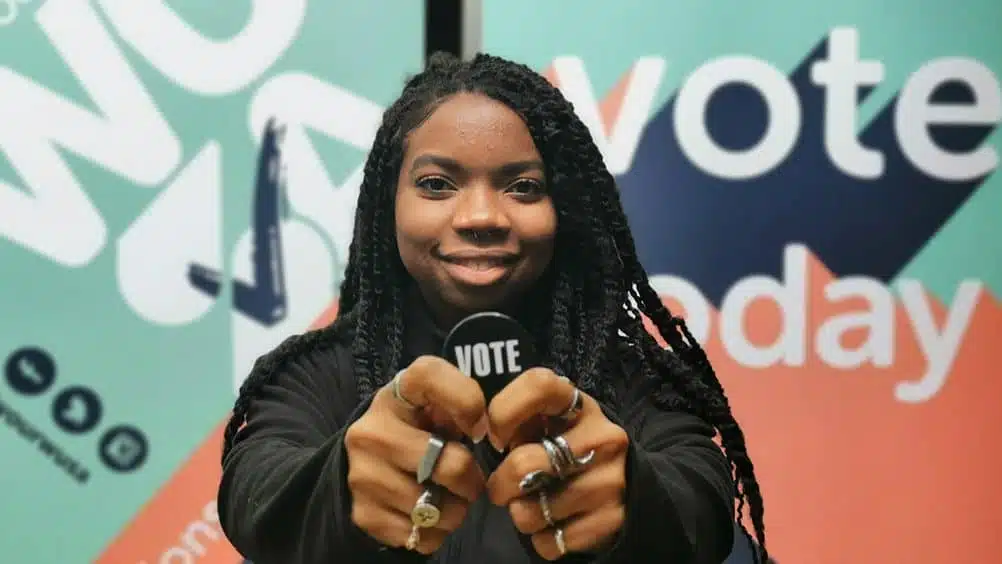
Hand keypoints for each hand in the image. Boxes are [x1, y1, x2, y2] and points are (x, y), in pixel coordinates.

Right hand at [344, 356, 488, 554]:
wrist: (365, 463)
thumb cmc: (417, 429)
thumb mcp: (433, 406)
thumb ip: (459, 404)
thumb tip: (483, 430)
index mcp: (394, 394)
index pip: (429, 375)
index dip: (467, 401)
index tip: (478, 428)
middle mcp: (371, 431)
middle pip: (451, 465)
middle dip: (471, 480)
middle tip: (469, 480)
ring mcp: (362, 475)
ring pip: (438, 509)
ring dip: (454, 511)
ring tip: (447, 498)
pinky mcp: (362, 514)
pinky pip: (421, 536)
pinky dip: (434, 533)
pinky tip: (427, 515)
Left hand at [486, 368, 628, 560]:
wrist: (630, 485)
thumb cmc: (571, 446)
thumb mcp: (553, 422)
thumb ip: (522, 420)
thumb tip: (485, 435)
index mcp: (581, 405)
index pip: (538, 385)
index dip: (503, 412)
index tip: (497, 437)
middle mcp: (602, 438)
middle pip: (522, 465)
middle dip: (499, 484)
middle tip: (503, 487)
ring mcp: (610, 481)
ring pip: (529, 512)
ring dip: (520, 514)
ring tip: (534, 503)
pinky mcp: (612, 520)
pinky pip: (548, 541)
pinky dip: (541, 539)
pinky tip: (554, 523)